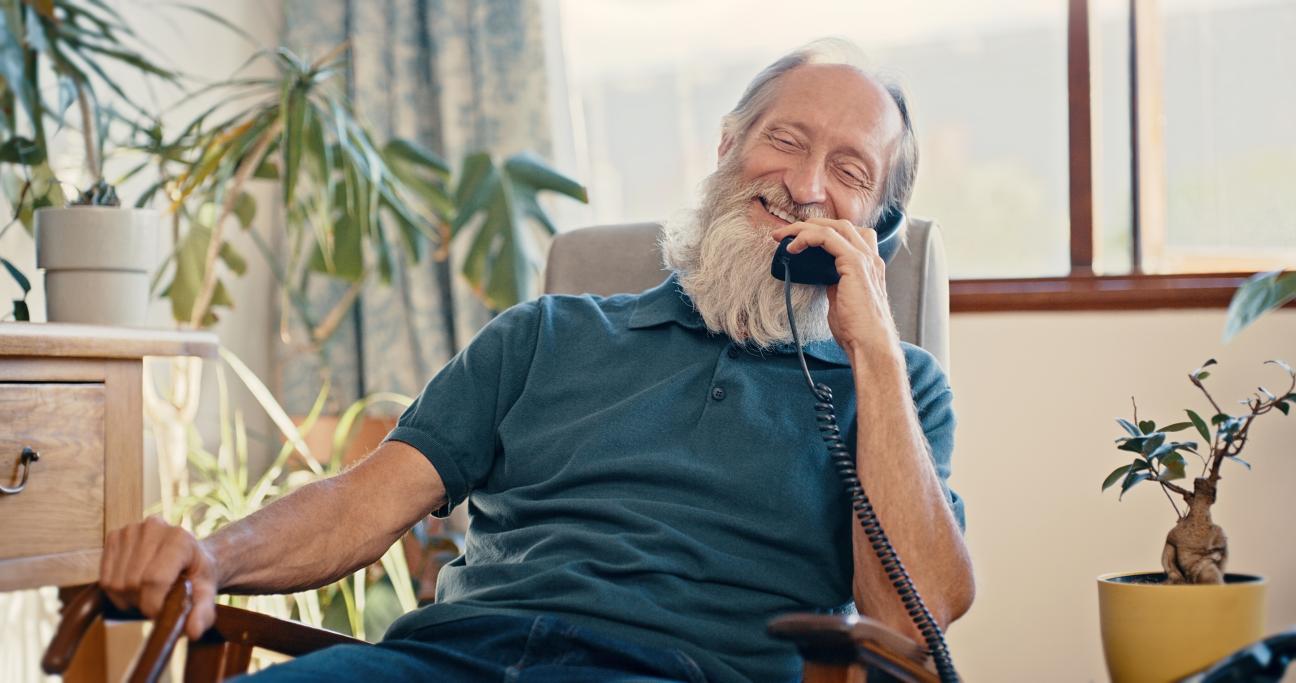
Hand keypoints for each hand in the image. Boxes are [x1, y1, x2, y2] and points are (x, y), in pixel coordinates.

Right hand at [100, 516, 217, 638]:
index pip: (154, 580)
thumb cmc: (197, 574)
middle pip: (133, 583)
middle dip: (143, 603)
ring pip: (116, 583)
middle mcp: (154, 528)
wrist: (188, 554)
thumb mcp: (206, 593)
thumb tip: (193, 632)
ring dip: (129, 599)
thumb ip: (203, 612)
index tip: (162, 612)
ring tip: (148, 593)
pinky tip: (134, 586)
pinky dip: (117, 592)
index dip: (154, 605)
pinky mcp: (114, 536)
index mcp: (179, 539)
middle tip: (158, 601)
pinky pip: (105, 579)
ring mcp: (131, 530)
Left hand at [769, 217, 898, 354]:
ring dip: (804, 228)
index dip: (825, 230)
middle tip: (785, 234)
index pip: (850, 234)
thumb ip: (833, 282)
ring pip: (834, 227)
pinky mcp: (855, 265)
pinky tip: (793, 248)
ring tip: (783, 237)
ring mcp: (865, 259)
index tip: (800, 239)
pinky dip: (807, 238)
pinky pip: (827, 238)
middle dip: (811, 224)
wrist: (870, 344)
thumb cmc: (856, 329)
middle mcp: (870, 258)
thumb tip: (818, 274)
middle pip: (841, 225)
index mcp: (869, 265)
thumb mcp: (841, 299)